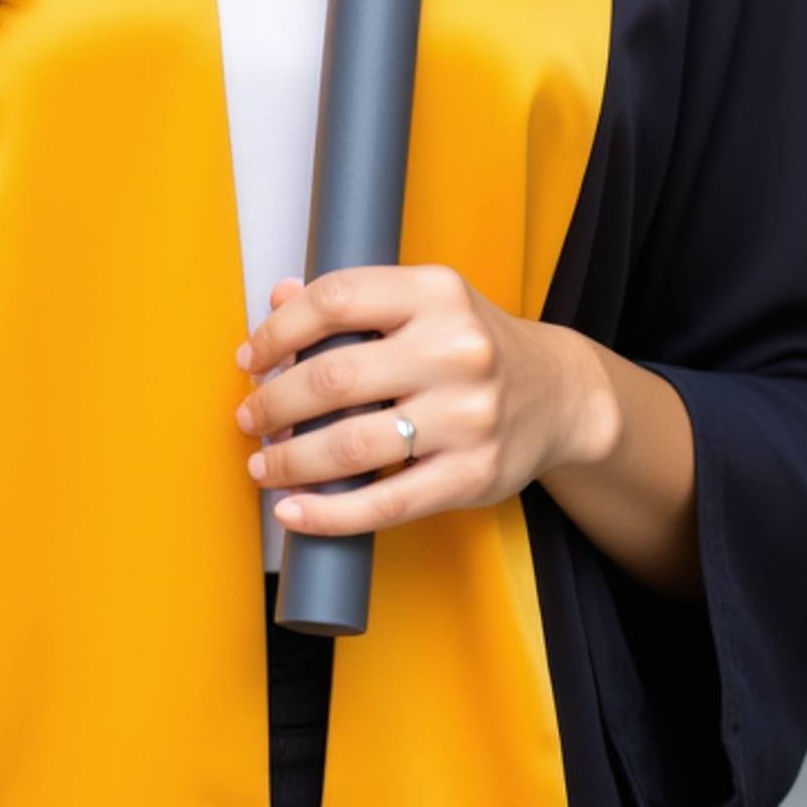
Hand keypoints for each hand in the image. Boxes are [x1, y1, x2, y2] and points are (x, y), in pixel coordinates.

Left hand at [232, 263, 614, 537]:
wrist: (557, 395)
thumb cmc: (471, 344)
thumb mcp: (423, 304)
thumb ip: (354, 300)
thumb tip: (276, 298)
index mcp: (436, 292)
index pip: (336, 299)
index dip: (279, 330)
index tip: (250, 358)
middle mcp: (455, 349)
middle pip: (335, 377)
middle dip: (275, 403)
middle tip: (249, 418)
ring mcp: (467, 416)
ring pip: (353, 445)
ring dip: (291, 460)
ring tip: (263, 465)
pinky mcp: (473, 476)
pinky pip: (385, 503)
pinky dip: (329, 514)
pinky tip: (293, 512)